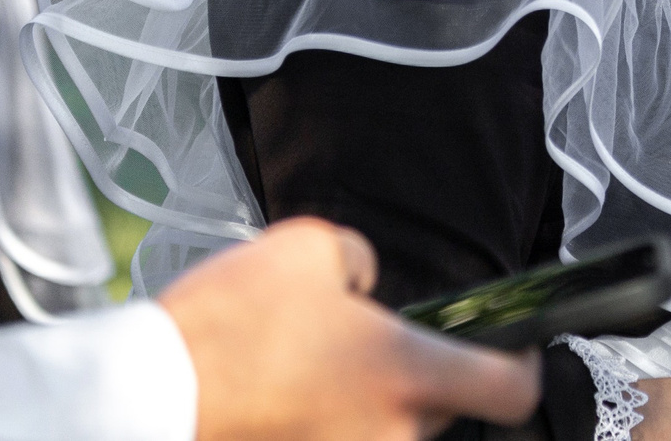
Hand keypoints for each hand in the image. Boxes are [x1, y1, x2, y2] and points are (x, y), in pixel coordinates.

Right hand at [159, 217, 540, 440]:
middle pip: (439, 411)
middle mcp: (388, 435)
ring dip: (363, 403)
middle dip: (416, 377)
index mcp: (406, 375)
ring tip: (308, 366)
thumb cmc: (232, 323)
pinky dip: (322, 422)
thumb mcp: (314, 249)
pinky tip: (282, 394)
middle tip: (364, 342)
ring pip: (383, 431)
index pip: (510, 390)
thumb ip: (361, 265)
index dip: (522, 367)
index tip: (513, 350)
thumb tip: (362, 290)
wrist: (149, 393)